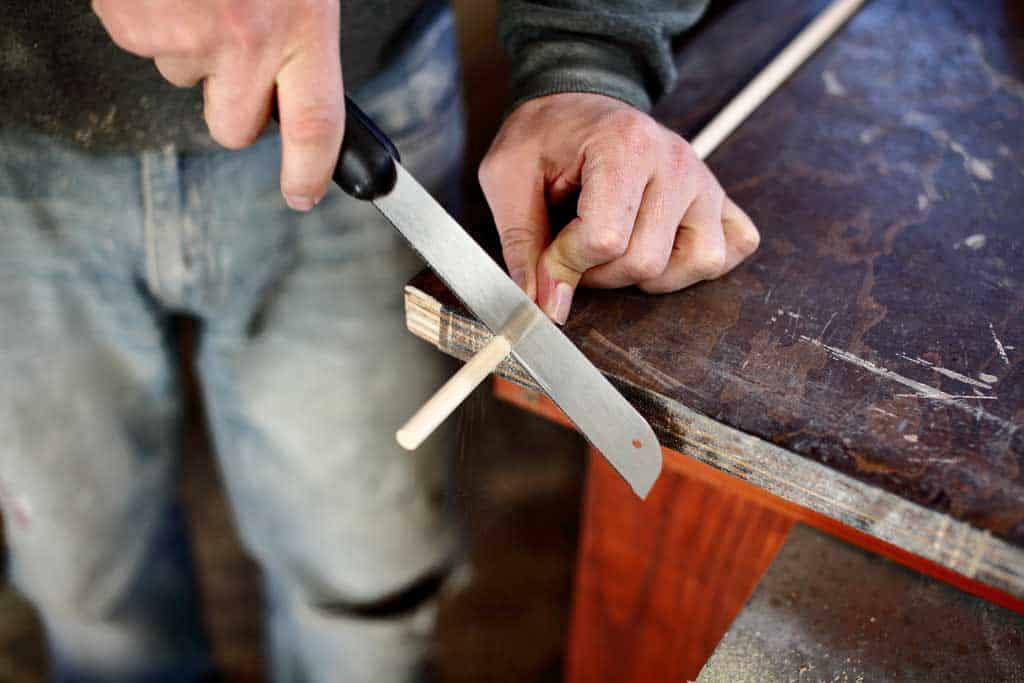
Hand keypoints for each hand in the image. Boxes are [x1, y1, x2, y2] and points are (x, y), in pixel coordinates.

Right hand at [92, 0, 343, 210]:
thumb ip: (299, 36)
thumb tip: (295, 93)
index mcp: (301, 24)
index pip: (316, 125)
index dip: (311, 170)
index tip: (303, 192)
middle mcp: (244, 39)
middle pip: (234, 128)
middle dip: (236, 107)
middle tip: (239, 57)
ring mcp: (181, 33)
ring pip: (185, 79)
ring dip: (193, 47)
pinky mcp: (129, 21)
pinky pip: (144, 44)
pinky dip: (153, 19)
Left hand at [479, 93, 759, 323]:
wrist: (576, 101)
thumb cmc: (543, 137)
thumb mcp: (507, 176)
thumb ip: (521, 242)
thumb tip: (545, 305)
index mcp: (625, 146)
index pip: (605, 239)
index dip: (566, 264)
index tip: (546, 257)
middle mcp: (675, 160)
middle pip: (646, 260)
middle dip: (600, 273)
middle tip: (575, 250)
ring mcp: (704, 180)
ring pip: (696, 262)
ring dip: (650, 275)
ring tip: (616, 251)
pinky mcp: (719, 197)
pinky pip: (733, 248)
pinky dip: (698, 263)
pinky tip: (661, 249)